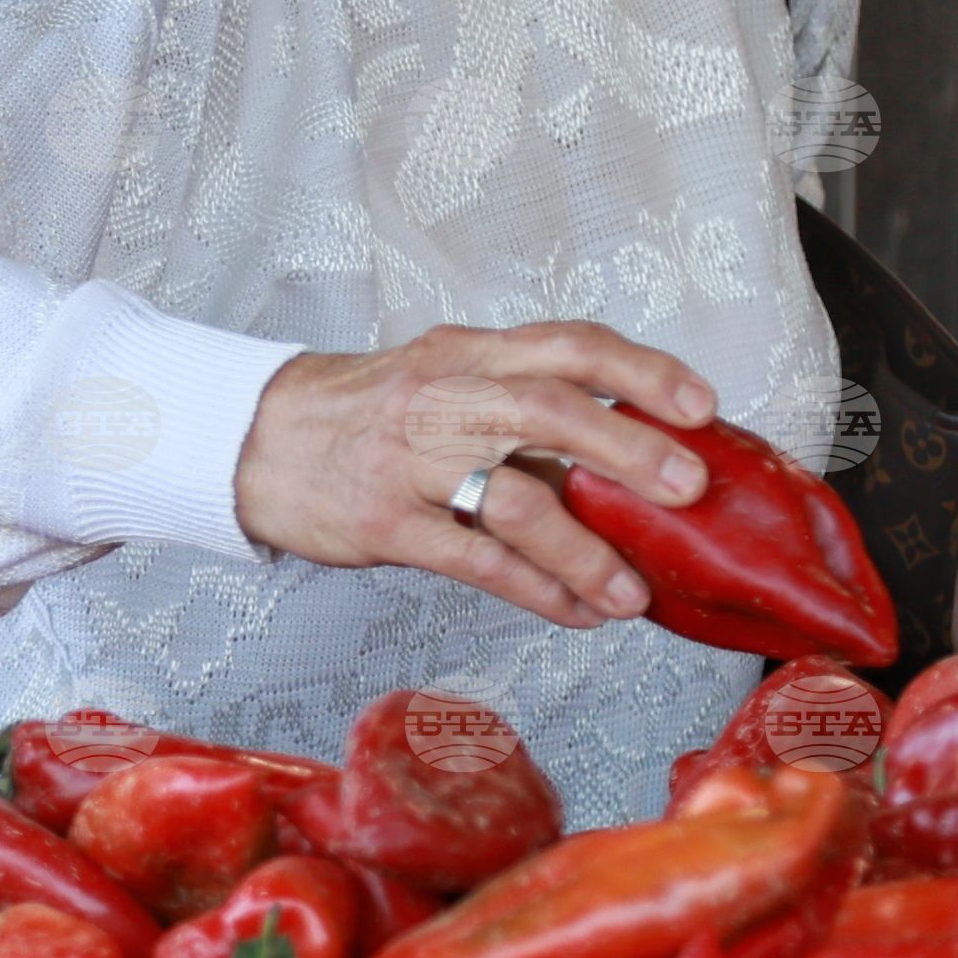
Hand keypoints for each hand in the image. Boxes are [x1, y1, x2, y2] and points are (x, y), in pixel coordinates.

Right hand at [234, 323, 722, 630]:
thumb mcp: (442, 382)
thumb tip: (632, 452)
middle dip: (630, 451)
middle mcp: (442, 396)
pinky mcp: (386, 522)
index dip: (641, 372)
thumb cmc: (367, 414)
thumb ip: (521, 408)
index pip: (567, 346)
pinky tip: (575, 611)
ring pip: (514, 499)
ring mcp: (411, 460)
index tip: (702, 405)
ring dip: (587, 551)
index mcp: (468, 354)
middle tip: (691, 490)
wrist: (255, 441)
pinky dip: (535, 589)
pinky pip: (474, 561)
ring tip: (634, 595)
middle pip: (549, 411)